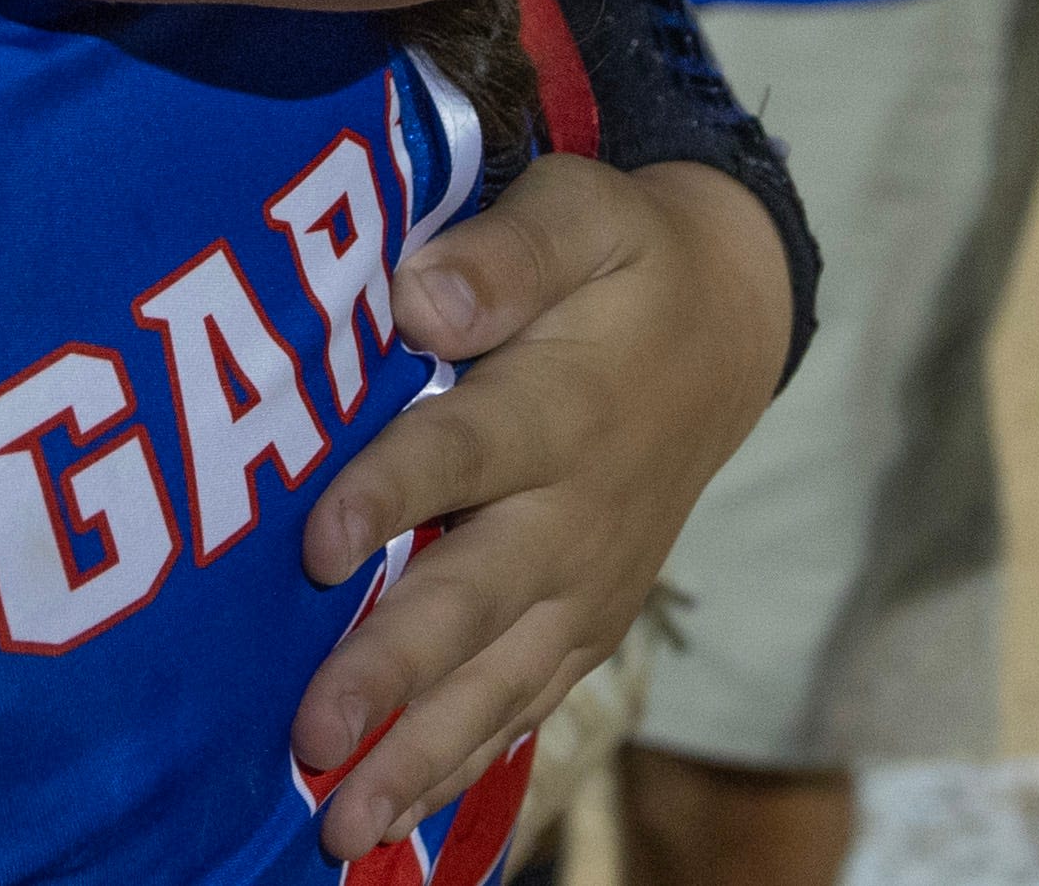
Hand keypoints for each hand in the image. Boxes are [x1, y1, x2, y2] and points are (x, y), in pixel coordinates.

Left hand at [285, 157, 786, 863]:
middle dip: (393, 673)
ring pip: (498, 683)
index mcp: (563, 408)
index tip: (317, 541)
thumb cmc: (618, 259)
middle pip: (473, 598)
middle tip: (314, 735)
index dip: (392, 496)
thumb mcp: (581, 215)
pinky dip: (464, 769)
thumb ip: (505, 253)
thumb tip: (419, 293)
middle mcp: (575, 514)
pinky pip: (525, 706)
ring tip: (341, 825)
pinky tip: (396, 822)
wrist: (724, 331)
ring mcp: (585, 583)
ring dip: (419, 756)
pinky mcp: (585, 624)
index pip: (464, 454)